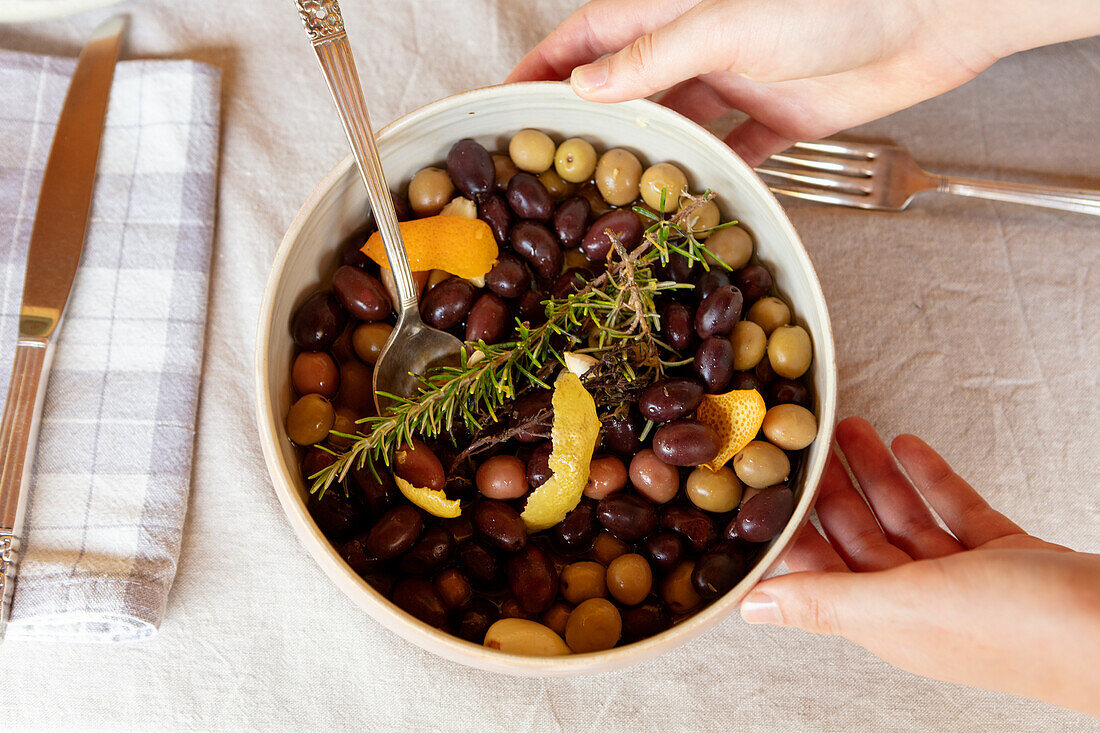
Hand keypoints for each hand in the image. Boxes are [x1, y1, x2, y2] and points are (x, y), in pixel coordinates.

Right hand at [507, 0, 1099, 164]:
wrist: (934, 16)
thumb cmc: (833, 0)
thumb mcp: (728, 22)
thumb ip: (654, 54)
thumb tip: (583, 87)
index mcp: (675, 8)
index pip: (588, 37)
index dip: (544, 67)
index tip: (507, 105)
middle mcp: (701, 43)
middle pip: (627, 88)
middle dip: (590, 125)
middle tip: (554, 175)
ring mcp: (739, 82)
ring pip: (675, 127)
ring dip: (649, 162)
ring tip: (614, 205)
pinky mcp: (780, 119)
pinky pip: (732, 155)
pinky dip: (711, 182)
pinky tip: (690, 213)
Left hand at [740, 417, 1099, 714]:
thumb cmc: (1020, 627)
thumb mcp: (907, 606)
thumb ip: (826, 601)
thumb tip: (751, 608)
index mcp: (887, 621)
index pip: (819, 569)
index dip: (792, 525)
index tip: (772, 479)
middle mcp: (921, 604)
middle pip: (859, 538)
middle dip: (832, 487)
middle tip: (809, 439)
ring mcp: (968, 582)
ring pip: (906, 520)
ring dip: (878, 474)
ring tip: (851, 427)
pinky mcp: (1008, 559)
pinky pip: (958, 512)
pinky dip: (932, 478)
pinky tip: (911, 444)